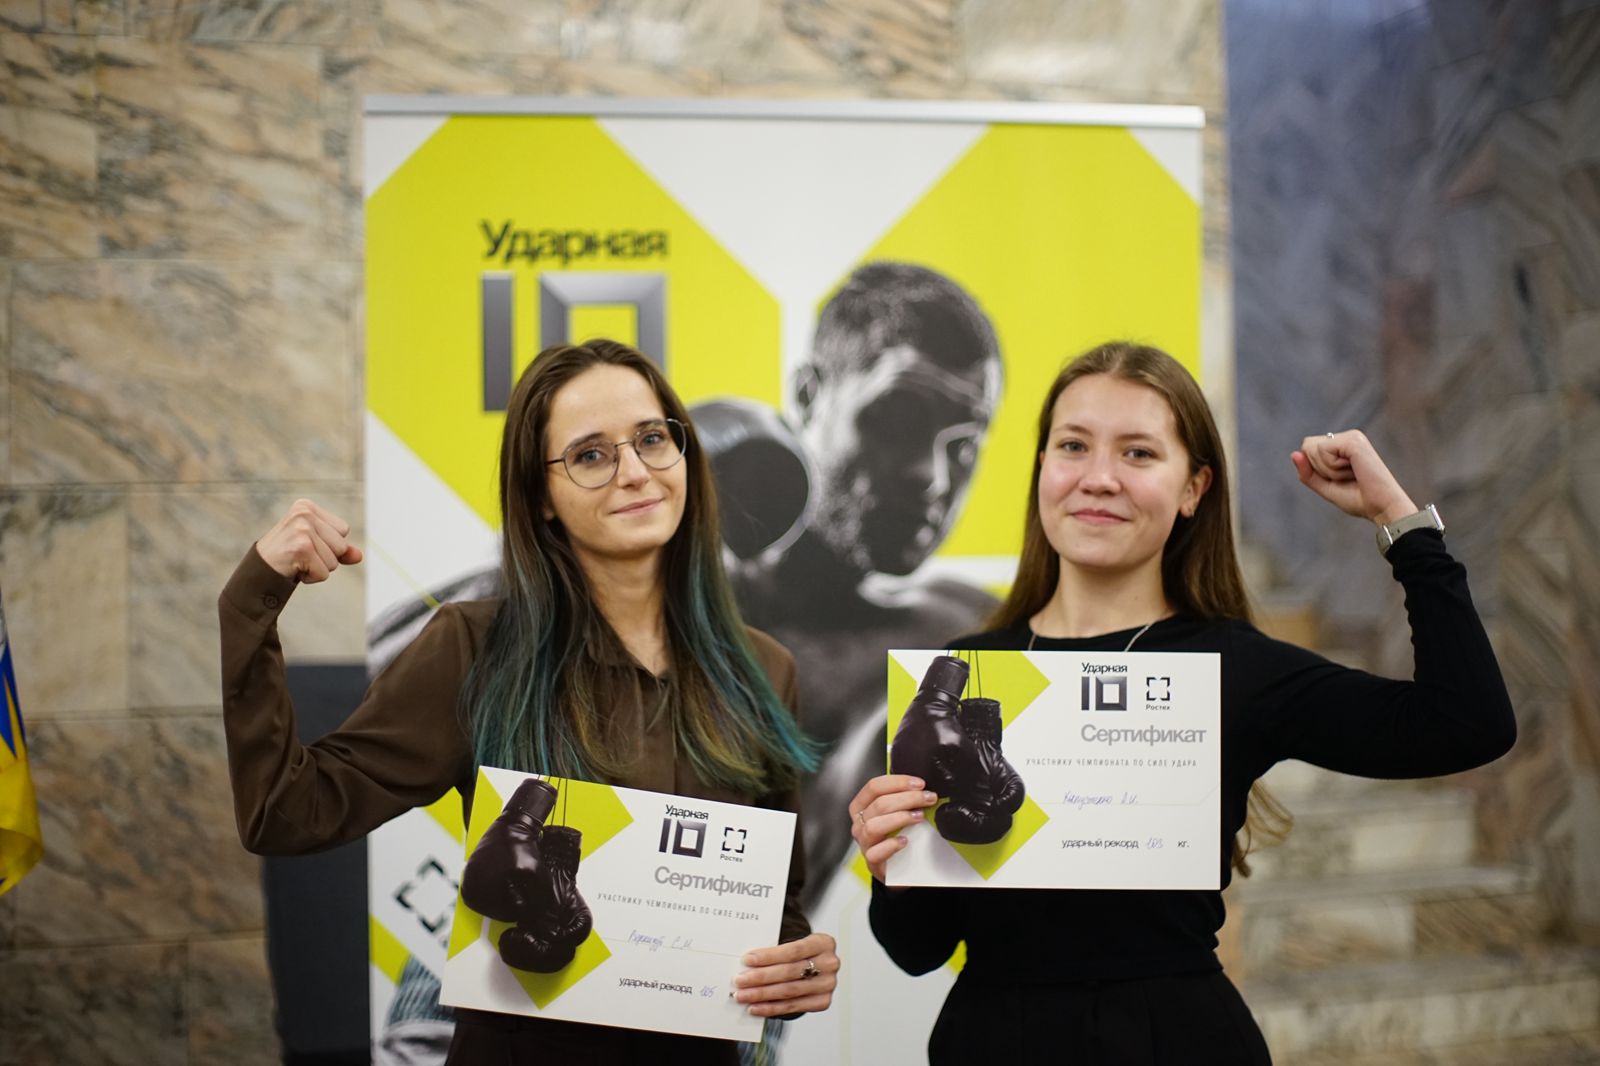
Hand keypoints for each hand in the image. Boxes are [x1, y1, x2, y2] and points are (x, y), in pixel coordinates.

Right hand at [255, 499, 362, 582]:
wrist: (257, 572)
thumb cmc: (287, 556)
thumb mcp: (315, 546)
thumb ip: (339, 549)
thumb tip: (359, 555)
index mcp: (307, 507)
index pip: (343, 530)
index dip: (328, 544)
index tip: (305, 545)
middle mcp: (304, 514)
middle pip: (341, 546)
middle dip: (325, 557)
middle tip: (300, 555)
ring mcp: (302, 530)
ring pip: (334, 561)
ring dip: (317, 568)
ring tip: (296, 561)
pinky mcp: (301, 548)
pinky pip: (324, 573)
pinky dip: (311, 577)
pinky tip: (293, 569)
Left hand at [732, 932, 837, 1016]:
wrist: (816, 965)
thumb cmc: (798, 953)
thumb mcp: (793, 942)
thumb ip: (775, 951)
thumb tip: (746, 964)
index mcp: (823, 942)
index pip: (793, 950)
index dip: (769, 956)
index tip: (747, 960)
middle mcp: (830, 964)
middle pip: (789, 972)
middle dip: (761, 977)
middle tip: (740, 980)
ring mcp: (828, 984)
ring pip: (789, 991)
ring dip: (762, 995)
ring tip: (743, 995)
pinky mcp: (823, 1002)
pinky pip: (792, 1006)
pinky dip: (771, 1008)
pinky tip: (755, 1007)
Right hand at [848, 774, 937, 882]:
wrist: (898, 867)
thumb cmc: (895, 834)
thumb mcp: (895, 812)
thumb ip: (902, 798)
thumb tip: (922, 787)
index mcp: (862, 806)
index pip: (874, 787)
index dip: (898, 782)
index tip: (919, 784)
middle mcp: (859, 823)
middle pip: (879, 804)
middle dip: (908, 798)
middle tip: (928, 798)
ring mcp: (864, 843)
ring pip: (874, 826)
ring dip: (900, 818)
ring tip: (919, 817)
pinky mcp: (872, 862)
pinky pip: (876, 852)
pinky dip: (891, 845)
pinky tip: (905, 841)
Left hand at [1292, 431, 1417, 525]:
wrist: (1383, 508)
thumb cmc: (1359, 499)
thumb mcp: (1326, 487)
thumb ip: (1307, 473)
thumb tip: (1294, 453)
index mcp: (1343, 445)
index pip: (1308, 448)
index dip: (1315, 469)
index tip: (1340, 479)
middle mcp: (1348, 436)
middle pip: (1307, 446)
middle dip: (1319, 469)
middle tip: (1346, 478)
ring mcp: (1352, 437)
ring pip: (1312, 448)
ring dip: (1328, 470)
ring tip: (1352, 475)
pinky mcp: (1353, 441)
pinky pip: (1322, 451)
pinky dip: (1332, 468)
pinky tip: (1353, 471)